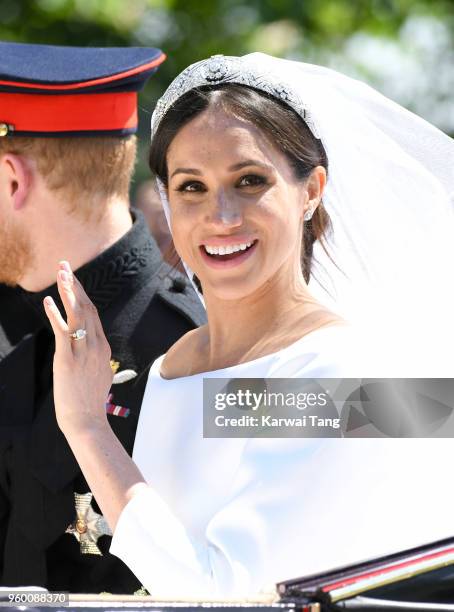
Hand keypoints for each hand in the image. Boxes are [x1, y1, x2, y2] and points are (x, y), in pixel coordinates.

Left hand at [44, 261, 112, 436]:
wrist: (87, 422)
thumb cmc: (89, 403)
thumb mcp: (98, 376)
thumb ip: (95, 361)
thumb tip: (92, 355)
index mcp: (103, 348)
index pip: (93, 315)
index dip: (82, 295)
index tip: (73, 281)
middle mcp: (96, 346)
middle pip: (87, 308)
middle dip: (75, 285)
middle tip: (65, 266)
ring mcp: (83, 352)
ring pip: (78, 314)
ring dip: (68, 291)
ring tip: (60, 273)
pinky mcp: (68, 360)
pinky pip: (62, 331)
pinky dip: (55, 314)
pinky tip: (48, 301)